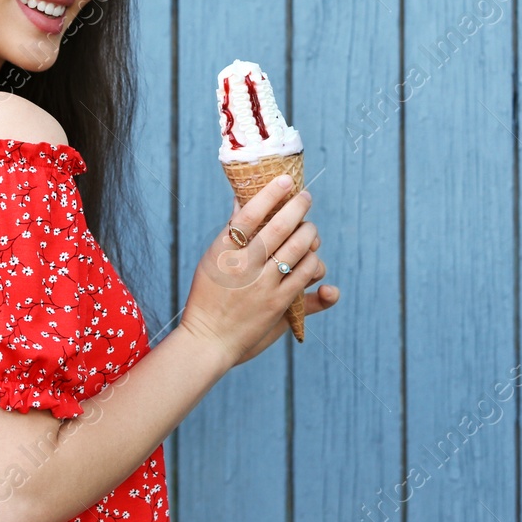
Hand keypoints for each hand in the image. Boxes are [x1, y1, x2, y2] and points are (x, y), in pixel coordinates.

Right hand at [178, 173, 337, 370]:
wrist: (208, 340)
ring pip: (298, 249)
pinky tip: (312, 258)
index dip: (271, 194)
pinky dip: (313, 262)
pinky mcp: (279, 304)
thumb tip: (243, 200)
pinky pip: (305, 275)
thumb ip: (230, 234)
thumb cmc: (207, 298)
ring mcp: (263, 285)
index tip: (286, 180)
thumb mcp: (211, 262)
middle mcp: (244, 265)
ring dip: (309, 233)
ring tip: (309, 229)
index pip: (249, 214)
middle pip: (280, 227)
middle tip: (305, 197)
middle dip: (298, 208)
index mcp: (223, 251)